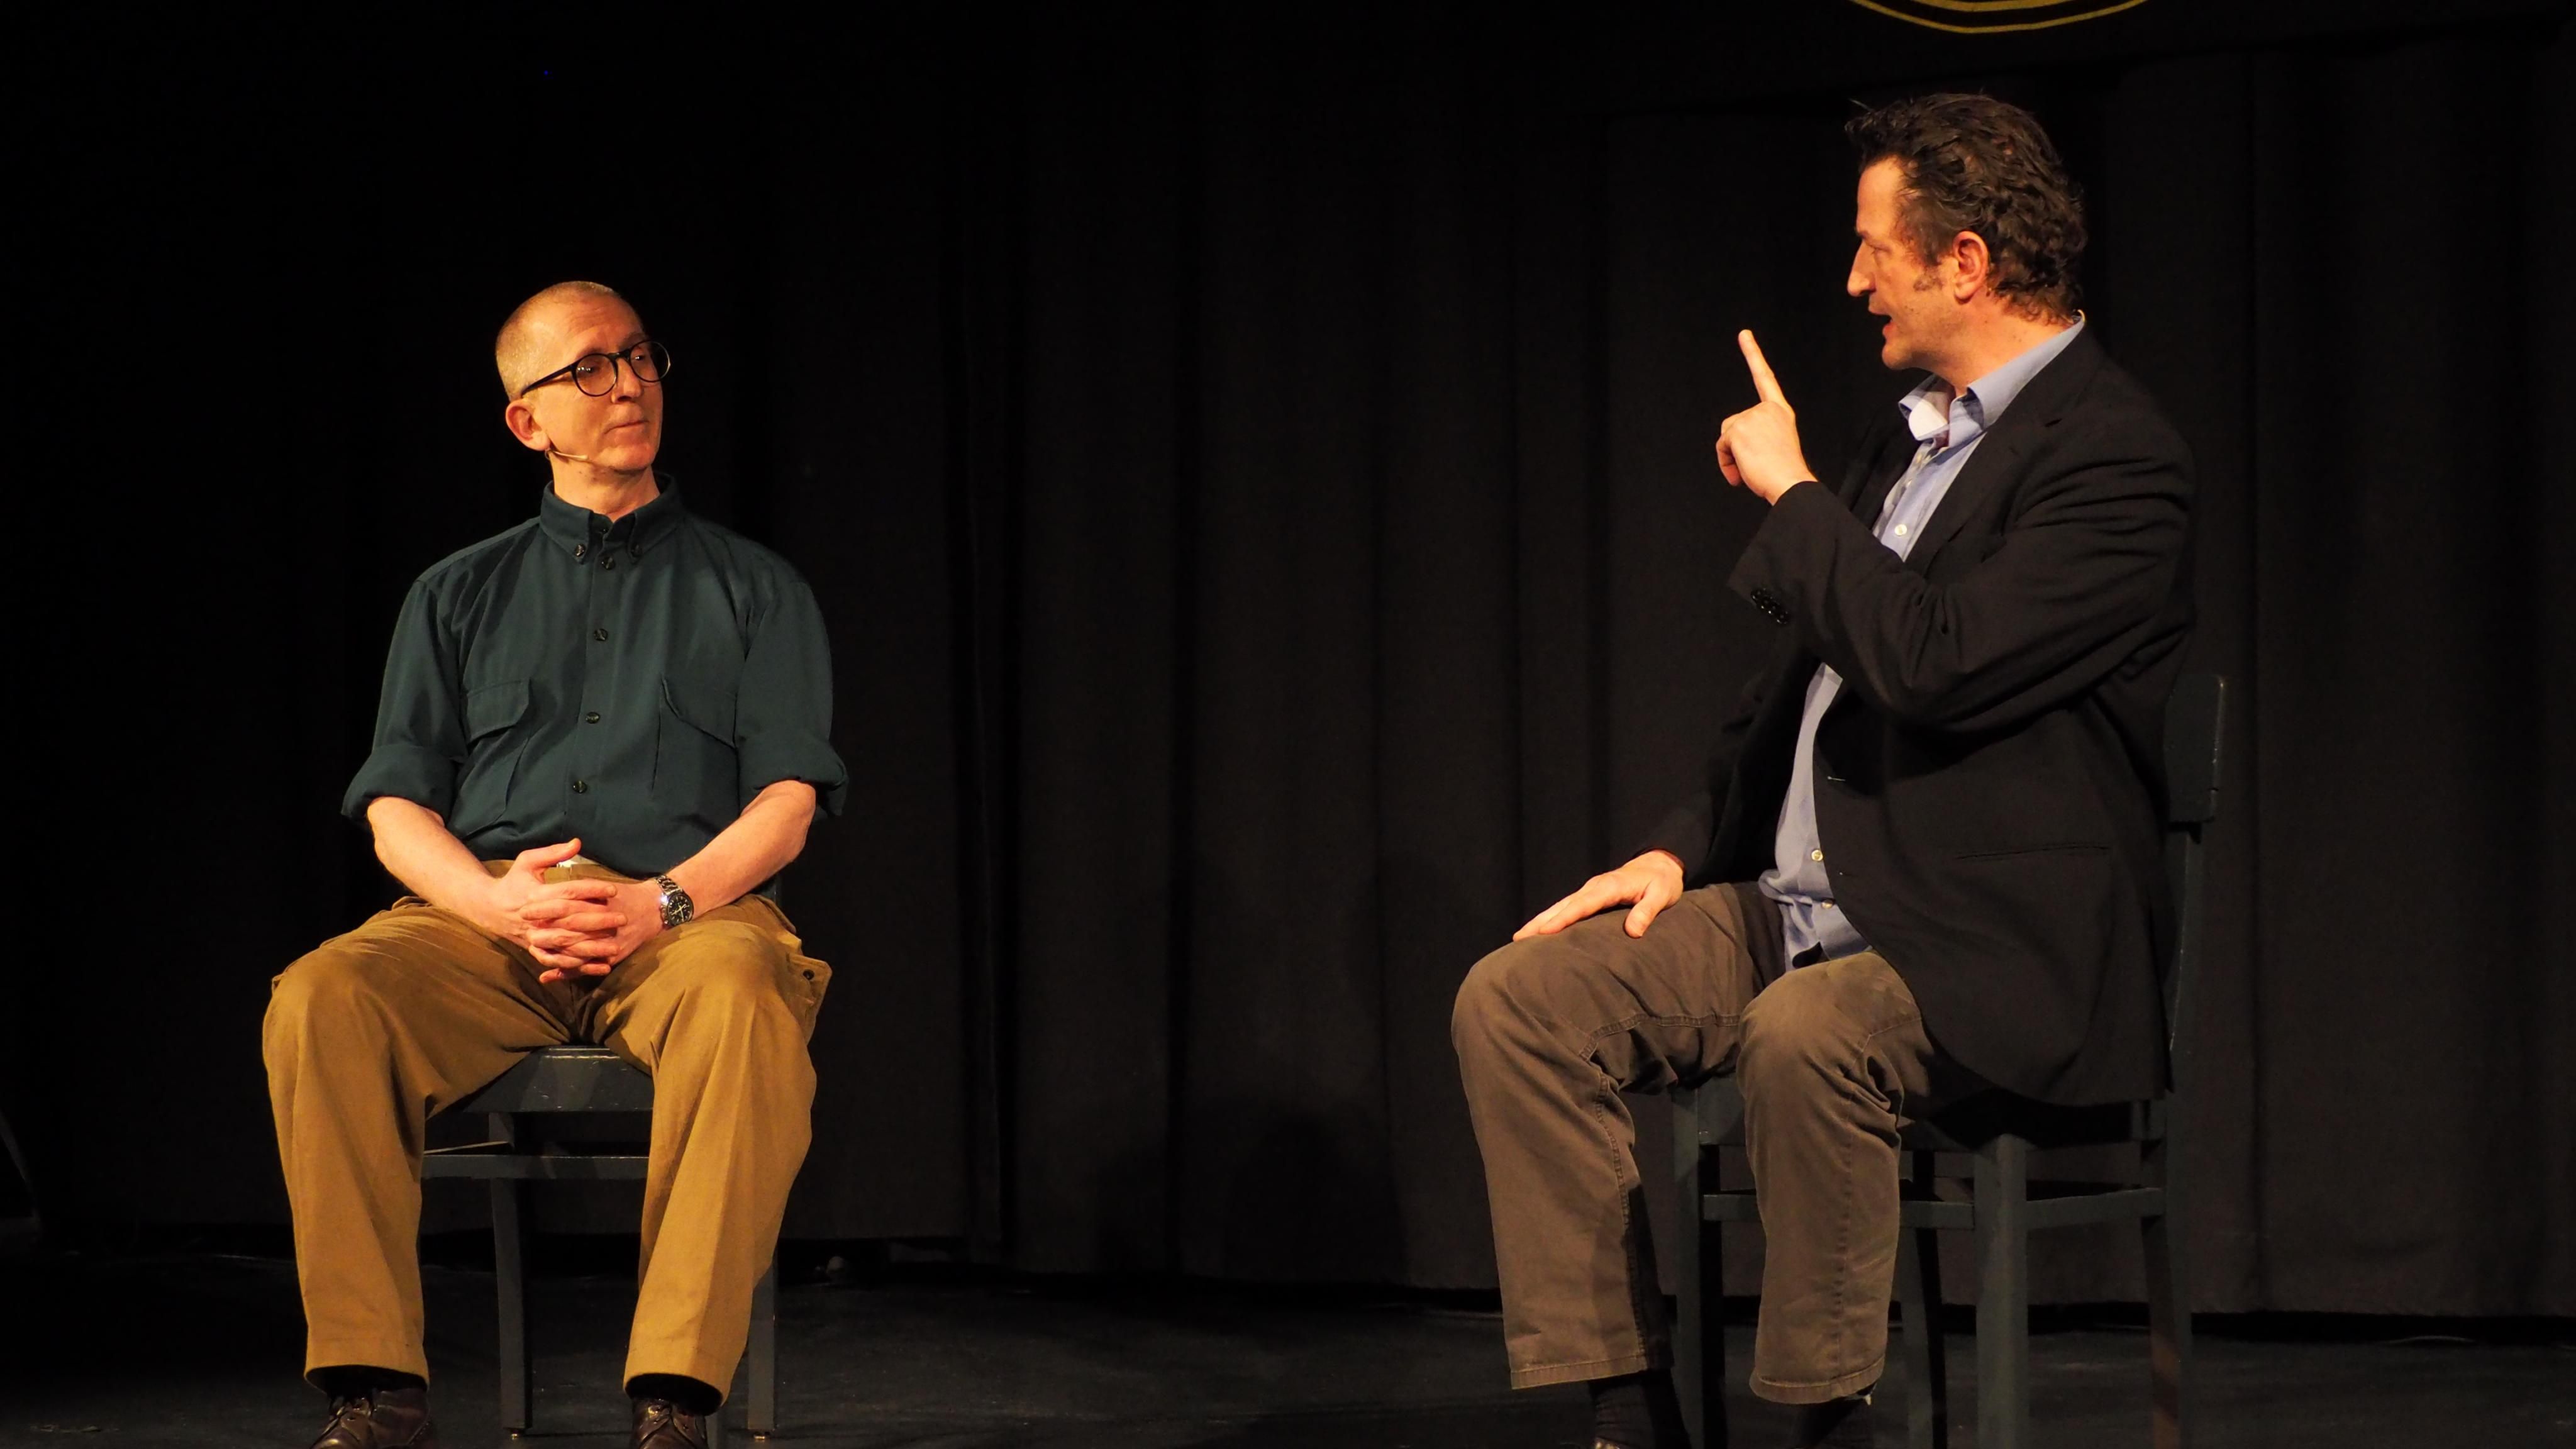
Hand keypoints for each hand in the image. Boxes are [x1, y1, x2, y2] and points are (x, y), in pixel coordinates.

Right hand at [475, 839, 632, 979]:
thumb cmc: (513, 881)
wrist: (489, 908)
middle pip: (571, 920)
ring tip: (616, 947)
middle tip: (622, 918)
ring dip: (592, 948)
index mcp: (535, 894)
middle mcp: (536, 917)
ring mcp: (535, 936)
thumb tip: (577, 842)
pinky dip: (577, 965)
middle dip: (598, 920)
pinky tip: (598, 966)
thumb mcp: (527, 861)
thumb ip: (552, 853)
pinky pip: (558, 961)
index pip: (568, 892)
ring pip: (566, 944)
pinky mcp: (535, 949)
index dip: (591, 890)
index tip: (613, 889)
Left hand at [528, 877, 664, 983]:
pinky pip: (585, 966)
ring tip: (532, 949)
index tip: (525, 907)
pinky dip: (566, 972)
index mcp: (599, 902)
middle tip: (524, 931)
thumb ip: (581, 886)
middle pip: (567, 928)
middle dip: (544, 931)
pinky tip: (547, 974)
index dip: (544, 906)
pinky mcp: (611, 956)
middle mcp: (603, 923)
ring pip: (574, 950)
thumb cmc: (625, 895)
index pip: (566, 903)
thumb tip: (555, 884)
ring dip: (551, 952)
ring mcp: (607, 942)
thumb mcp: (603, 885)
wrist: (654, 909)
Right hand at [1512, 850, 1686, 940]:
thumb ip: (1647, 911)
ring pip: (1561, 906)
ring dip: (1540, 920)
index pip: (1582, 906)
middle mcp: (1595, 887)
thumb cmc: (1662, 882)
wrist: (1661, 864)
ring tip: (1520, 937)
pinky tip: (1541, 930)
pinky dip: (1552, 917)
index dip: (1562, 919)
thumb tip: (1633, 932)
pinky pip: (1567, 907)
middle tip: (1518, 938)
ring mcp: (1590, 890)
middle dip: (1540, 921)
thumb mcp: (1662, 895)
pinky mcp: (1591, 895)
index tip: (1544, 932)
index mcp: (1609, 887)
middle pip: (1563, 906)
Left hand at [1715, 330, 1813, 503]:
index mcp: (1780, 412)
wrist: (1790, 482)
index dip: (1753, 355)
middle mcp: (1767, 410)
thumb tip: (1734, 446)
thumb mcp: (1776, 445)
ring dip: (1732, 456)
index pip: (1765, 379)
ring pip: (1726, 436)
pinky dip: (1726, 463)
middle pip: (1734, 422)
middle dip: (1737, 446)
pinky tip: (1743, 471)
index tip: (1744, 335)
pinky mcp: (1738, 428)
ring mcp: (1752, 416)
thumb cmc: (1785, 472)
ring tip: (1752, 467)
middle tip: (1756, 463)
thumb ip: (1758, 435)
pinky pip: (1721, 447)